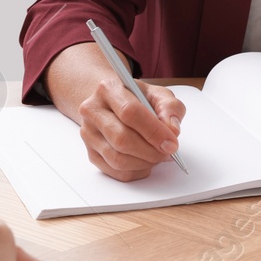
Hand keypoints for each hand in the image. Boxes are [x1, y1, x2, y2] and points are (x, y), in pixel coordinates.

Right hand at [51, 42, 184, 180]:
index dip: (154, 131)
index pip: (129, 112)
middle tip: (168, 152)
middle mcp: (92, 110)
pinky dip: (136, 171)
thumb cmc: (136, 99)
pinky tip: (145, 161)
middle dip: (151, 151)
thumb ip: (170, 107)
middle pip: (121, 138)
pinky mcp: (90, 153)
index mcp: (108, 89)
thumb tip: (172, 130)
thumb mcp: (157, 94)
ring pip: (117, 159)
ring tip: (158, 156)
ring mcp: (88, 133)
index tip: (172, 143)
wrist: (112, 104)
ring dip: (144, 163)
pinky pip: (115, 171)